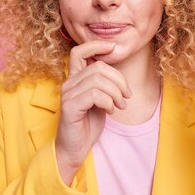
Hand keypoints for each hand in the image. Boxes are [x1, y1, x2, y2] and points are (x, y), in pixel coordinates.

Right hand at [55, 40, 131, 184]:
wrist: (74, 149)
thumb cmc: (87, 125)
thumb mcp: (100, 100)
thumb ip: (103, 85)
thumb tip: (117, 74)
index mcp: (75, 79)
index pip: (79, 51)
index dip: (96, 45)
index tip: (113, 48)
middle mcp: (68, 83)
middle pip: (99, 67)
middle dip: (119, 80)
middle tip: (126, 96)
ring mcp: (68, 94)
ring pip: (99, 80)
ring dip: (116, 93)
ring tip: (120, 105)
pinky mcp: (70, 106)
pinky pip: (96, 95)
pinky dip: (108, 102)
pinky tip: (110, 111)